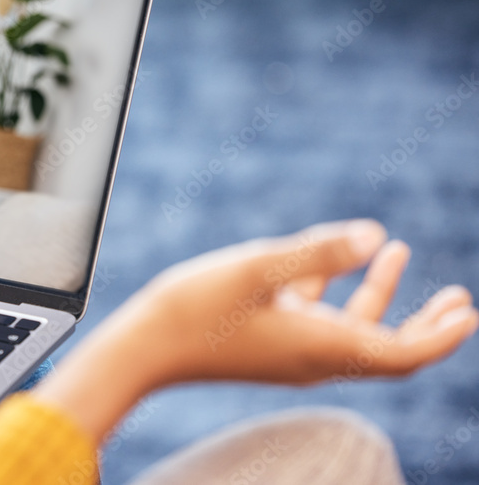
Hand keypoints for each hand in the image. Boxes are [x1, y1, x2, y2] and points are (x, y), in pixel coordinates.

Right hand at [33, 220, 477, 443]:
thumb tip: (376, 233)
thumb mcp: (256, 269)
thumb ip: (316, 250)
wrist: (143, 346)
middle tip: (458, 298)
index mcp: (319, 347)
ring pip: (353, 330)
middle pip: (387, 349)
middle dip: (426, 324)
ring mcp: (288, 349)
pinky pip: (317, 317)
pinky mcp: (267, 339)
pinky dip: (336, 288)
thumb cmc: (194, 308)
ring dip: (382, 296)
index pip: (402, 354)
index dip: (441, 336)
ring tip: (401, 252)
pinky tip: (331, 253)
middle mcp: (312, 356)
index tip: (468, 310)